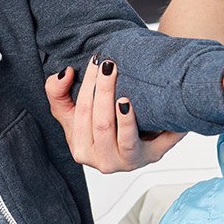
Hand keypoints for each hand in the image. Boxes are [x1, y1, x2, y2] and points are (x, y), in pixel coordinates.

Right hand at [45, 58, 182, 172]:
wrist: (130, 142)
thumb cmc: (100, 126)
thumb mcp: (71, 112)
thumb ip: (57, 92)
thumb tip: (65, 73)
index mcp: (81, 148)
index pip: (82, 113)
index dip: (88, 86)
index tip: (96, 61)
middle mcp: (102, 160)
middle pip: (102, 125)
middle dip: (105, 92)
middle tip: (111, 66)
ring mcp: (128, 161)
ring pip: (125, 140)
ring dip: (125, 119)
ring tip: (125, 98)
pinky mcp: (152, 157)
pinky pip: (159, 146)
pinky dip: (166, 132)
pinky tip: (166, 117)